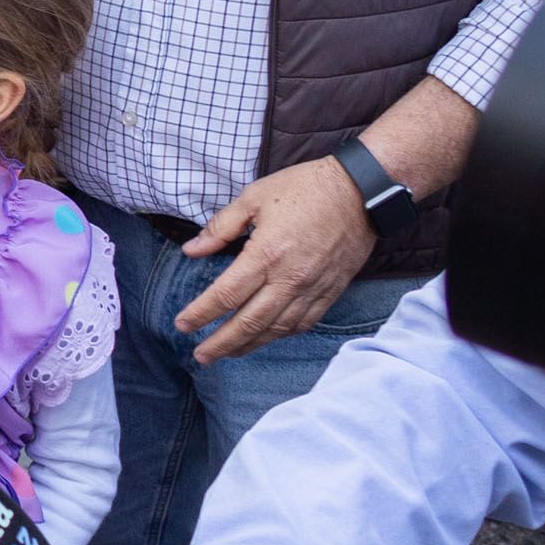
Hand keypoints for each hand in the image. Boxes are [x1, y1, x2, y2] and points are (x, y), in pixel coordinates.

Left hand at [174, 157, 374, 361]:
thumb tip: (191, 250)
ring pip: (275, 330)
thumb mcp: (254, 197)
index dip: (200, 314)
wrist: (362, 192)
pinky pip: (301, 324)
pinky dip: (280, 336)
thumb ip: (220, 227)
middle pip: (248, 323)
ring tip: (227, 354)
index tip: (182, 325)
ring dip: (248, 346)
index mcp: (266, 254)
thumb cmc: (305, 188)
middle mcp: (289, 279)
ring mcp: (312, 289)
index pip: (226, 295)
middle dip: (220, 344)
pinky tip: (265, 339)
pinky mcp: (330, 292)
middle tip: (199, 356)